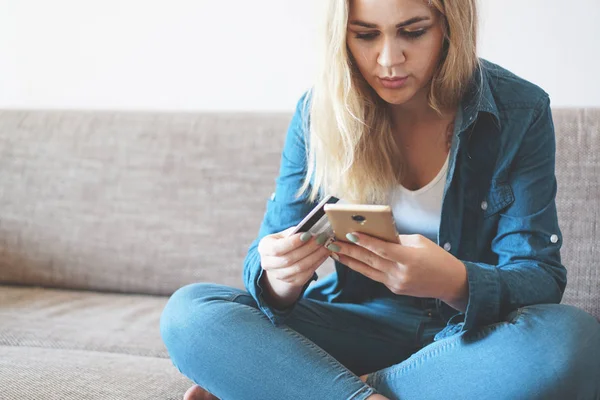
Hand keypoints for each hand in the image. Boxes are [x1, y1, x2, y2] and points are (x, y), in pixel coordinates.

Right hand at [258, 227, 331, 288]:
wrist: (281, 260)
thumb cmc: (284, 242)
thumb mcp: (284, 234)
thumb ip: (294, 232)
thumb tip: (311, 230)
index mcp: (264, 248)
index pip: (277, 248)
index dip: (293, 243)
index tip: (308, 234)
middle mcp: (268, 264)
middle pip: (289, 259)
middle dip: (308, 248)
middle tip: (322, 239)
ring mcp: (278, 275)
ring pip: (299, 268)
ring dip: (316, 256)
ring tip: (326, 246)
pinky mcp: (291, 282)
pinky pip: (306, 275)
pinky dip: (317, 263)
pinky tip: (324, 255)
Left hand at [327, 233, 467, 308]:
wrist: (450, 283)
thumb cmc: (437, 258)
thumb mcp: (420, 242)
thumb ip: (398, 239)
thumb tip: (377, 234)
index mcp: (409, 259)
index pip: (382, 249)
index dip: (365, 242)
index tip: (349, 235)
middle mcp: (400, 273)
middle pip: (370, 260)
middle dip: (349, 250)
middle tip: (333, 243)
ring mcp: (396, 283)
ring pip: (368, 270)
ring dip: (350, 261)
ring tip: (335, 253)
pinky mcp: (394, 289)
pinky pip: (375, 276)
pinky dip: (362, 267)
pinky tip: (351, 261)